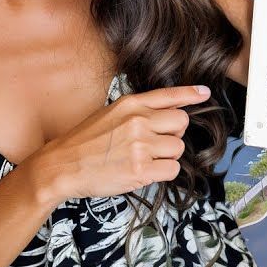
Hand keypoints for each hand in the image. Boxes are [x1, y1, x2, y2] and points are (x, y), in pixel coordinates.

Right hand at [29, 85, 210, 201]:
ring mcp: (141, 144)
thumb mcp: (110, 114)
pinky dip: (163, 173)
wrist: (61, 167)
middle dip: (173, 135)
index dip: (191, 94)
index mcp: (131, 104)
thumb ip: (137, 112)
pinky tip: (144, 172)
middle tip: (154, 144)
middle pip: (181, 123)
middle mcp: (139, 120)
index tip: (205, 93)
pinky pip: (172, 169)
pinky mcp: (141, 169)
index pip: (169, 95)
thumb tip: (165, 116)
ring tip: (143, 160)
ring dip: (166, 156)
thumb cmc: (84, 143)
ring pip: (178, 148)